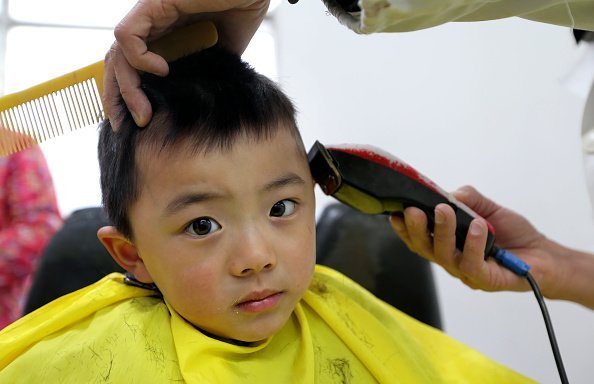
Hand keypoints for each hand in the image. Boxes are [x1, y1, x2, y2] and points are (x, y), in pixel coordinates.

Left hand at [104, 0, 270, 128]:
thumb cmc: (241, 10)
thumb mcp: (221, 54)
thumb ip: (204, 72)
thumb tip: (200, 102)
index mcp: (164, 35)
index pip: (130, 66)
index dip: (128, 95)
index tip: (138, 123)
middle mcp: (152, 25)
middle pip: (116, 63)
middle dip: (117, 99)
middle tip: (129, 127)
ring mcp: (150, 14)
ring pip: (117, 54)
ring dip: (127, 89)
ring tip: (145, 113)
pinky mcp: (153, 4)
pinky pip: (127, 36)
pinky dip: (139, 59)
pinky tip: (162, 71)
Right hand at [389, 185, 556, 294]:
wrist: (543, 255)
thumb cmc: (512, 233)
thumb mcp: (487, 208)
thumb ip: (466, 199)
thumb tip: (446, 194)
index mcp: (445, 244)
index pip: (417, 238)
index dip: (403, 228)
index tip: (394, 211)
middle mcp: (451, 260)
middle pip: (424, 248)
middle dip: (416, 228)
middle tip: (412, 209)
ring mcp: (466, 273)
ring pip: (445, 255)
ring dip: (442, 231)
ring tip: (445, 210)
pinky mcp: (486, 280)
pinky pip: (473, 265)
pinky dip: (473, 244)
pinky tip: (478, 227)